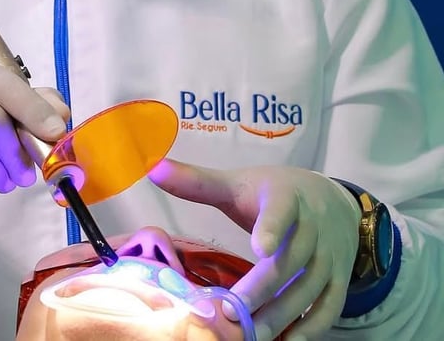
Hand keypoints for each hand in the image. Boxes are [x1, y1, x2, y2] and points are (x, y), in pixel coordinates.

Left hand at [148, 160, 360, 340]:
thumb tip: (153, 168)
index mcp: (284, 196)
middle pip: (289, 260)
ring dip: (282, 315)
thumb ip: (197, 182)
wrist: (332, 200)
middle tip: (232, 313)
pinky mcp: (340, 277)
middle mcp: (312, 225)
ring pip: (308, 288)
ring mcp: (329, 254)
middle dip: (262, 289)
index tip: (258, 247)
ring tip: (251, 335)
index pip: (280, 209)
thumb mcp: (237, 183)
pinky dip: (312, 328)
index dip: (271, 227)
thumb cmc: (272, 193)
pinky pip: (331, 307)